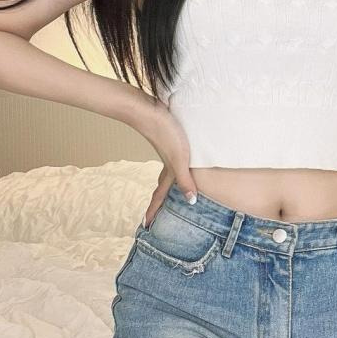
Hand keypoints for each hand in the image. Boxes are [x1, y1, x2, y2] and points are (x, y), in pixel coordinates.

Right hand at [137, 104, 197, 227]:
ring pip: (167, 175)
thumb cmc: (165, 134)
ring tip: (171, 193)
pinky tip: (182, 162)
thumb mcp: (179, 159)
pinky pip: (173, 162)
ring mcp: (168, 153)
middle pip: (161, 188)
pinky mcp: (171, 141)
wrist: (150, 111)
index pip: (159, 197)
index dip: (153, 211)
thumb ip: (185, 181)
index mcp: (168, 172)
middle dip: (159, 202)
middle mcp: (167, 165)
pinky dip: (175, 169)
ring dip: (168, 186)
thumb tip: (191, 202)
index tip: (145, 226)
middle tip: (155, 215)